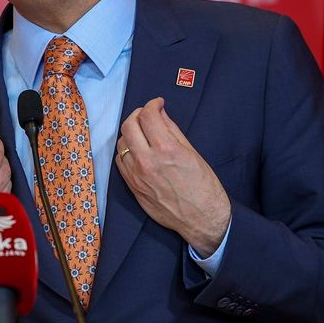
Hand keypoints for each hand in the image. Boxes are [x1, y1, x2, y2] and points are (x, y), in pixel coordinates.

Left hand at [116, 97, 230, 256]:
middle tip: (147, 115)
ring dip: (130, 133)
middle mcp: (147, 160)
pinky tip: (137, 150)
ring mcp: (136, 174)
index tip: (157, 104)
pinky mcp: (132, 186)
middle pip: (128, 125)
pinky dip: (126, 151)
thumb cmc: (204, 187)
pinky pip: (119, 161)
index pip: (148, 116)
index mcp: (166, 150)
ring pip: (121, 143)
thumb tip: (160, 114)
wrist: (201, 219)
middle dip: (137, 114)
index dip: (152, 104)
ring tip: (143, 133)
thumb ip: (173, 131)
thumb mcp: (193, 154)